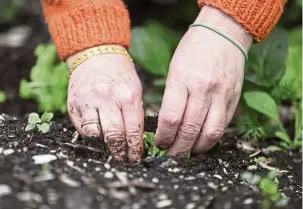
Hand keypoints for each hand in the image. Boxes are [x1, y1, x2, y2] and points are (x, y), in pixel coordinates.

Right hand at [66, 46, 143, 161]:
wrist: (96, 54)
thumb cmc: (119, 73)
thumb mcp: (135, 88)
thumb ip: (136, 112)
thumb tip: (137, 138)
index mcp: (128, 96)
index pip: (133, 130)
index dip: (135, 149)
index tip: (136, 158)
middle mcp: (108, 99)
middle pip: (114, 136)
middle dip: (121, 153)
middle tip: (125, 161)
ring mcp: (89, 102)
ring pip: (96, 135)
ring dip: (105, 148)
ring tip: (112, 154)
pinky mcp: (75, 104)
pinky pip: (82, 128)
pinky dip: (91, 138)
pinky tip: (98, 141)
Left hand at [156, 6, 252, 155]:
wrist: (224, 34)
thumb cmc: (193, 50)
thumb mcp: (174, 69)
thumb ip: (172, 97)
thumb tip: (167, 125)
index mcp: (182, 79)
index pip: (171, 118)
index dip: (164, 137)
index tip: (159, 144)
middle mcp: (203, 89)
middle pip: (189, 130)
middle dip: (178, 149)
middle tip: (170, 155)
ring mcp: (221, 95)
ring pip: (209, 133)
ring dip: (196, 149)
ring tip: (187, 152)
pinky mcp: (234, 99)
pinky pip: (223, 126)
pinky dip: (211, 139)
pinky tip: (202, 142)